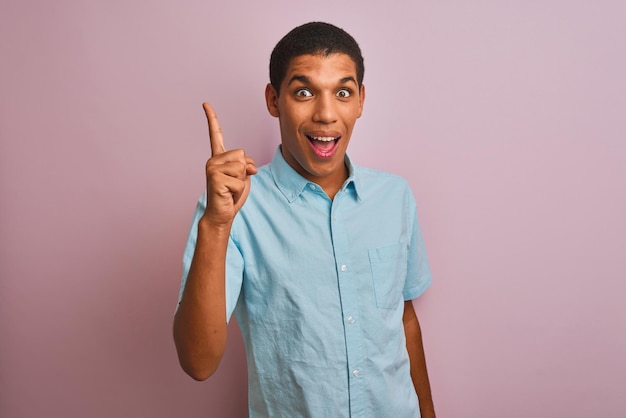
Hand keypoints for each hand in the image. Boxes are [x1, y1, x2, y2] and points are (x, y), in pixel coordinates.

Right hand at [201, 102, 256, 225]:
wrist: (222, 214)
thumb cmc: (231, 195)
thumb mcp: (244, 176)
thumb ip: (247, 165)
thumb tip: (248, 165)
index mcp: (219, 157)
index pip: (216, 134)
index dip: (212, 118)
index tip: (205, 103)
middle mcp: (213, 160)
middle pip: (242, 154)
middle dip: (245, 171)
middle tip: (234, 183)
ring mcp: (212, 168)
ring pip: (242, 166)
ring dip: (242, 181)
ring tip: (230, 189)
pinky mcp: (215, 178)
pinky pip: (239, 179)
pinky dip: (238, 189)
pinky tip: (228, 194)